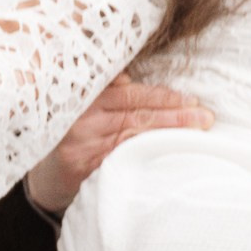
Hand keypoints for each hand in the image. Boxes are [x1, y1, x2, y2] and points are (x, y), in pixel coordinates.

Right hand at [26, 76, 214, 217]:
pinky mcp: (82, 168)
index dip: (162, 96)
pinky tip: (168, 155)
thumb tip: (130, 75)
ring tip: (196, 132)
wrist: (45, 175)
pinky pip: (120, 159)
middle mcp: (80, 117)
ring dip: (167, 133)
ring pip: (132, 135)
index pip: (130, 93)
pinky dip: (145, 156)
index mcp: (85, 95)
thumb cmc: (76, 134)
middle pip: (136, 113)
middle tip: (205, 117)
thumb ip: (106, 90)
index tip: (192, 100)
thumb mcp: (85, 106)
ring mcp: (81, 144)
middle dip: (174, 113)